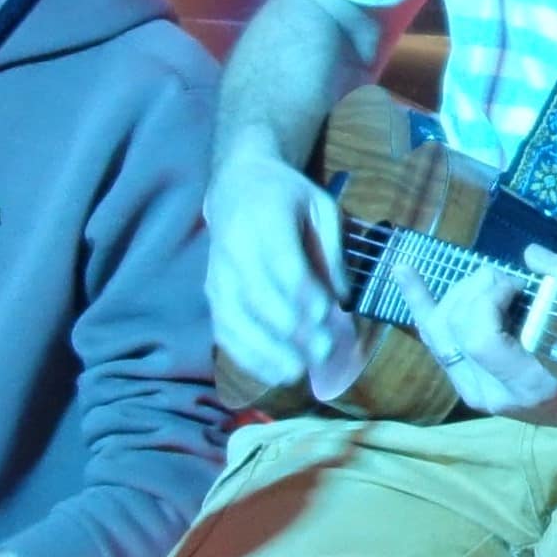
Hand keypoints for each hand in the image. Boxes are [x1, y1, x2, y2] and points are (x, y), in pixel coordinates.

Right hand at [208, 149, 350, 386]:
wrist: (237, 184)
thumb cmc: (288, 197)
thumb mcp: (321, 207)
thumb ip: (333, 252)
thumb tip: (344, 300)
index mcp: (265, 219)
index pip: (282, 263)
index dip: (304, 293)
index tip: (328, 315)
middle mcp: (234, 248)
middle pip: (258, 296)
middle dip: (290, 330)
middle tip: (323, 353)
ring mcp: (218, 273)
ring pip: (235, 318)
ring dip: (265, 350)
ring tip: (296, 372)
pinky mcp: (212, 292)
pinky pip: (223, 328)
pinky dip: (245, 354)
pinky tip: (270, 373)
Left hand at [422, 262, 556, 418]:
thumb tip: (528, 257)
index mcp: (530, 382)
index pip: (480, 338)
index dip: (489, 299)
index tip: (517, 284)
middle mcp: (494, 394)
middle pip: (456, 329)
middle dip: (474, 289)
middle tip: (505, 280)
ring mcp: (475, 393)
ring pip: (438, 333)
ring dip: (454, 294)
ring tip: (482, 281)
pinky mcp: (466, 384)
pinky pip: (435, 343)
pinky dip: (419, 304)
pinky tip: (402, 272)